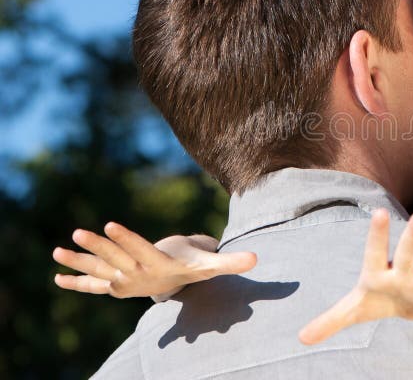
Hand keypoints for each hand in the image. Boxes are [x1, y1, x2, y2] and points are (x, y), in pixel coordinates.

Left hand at [52, 222, 256, 298]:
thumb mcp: (210, 266)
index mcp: (158, 267)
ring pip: (99, 270)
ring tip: (57, 251)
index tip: (110, 225)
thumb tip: (256, 258)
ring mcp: (123, 280)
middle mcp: (137, 275)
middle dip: (98, 247)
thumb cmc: (194, 269)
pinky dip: (76, 281)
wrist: (177, 288)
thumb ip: (230, 262)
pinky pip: (93, 284)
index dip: (126, 239)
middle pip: (116, 259)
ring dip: (78, 262)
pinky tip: (56, 277)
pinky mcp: (114, 283)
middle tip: (79, 232)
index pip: (140, 250)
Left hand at [298, 210, 412, 344]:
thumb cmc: (375, 300)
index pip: (375, 251)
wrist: (403, 304)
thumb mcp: (352, 310)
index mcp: (379, 273)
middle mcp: (403, 272)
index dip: (378, 234)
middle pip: (408, 252)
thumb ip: (329, 321)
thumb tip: (301, 337)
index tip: (380, 212)